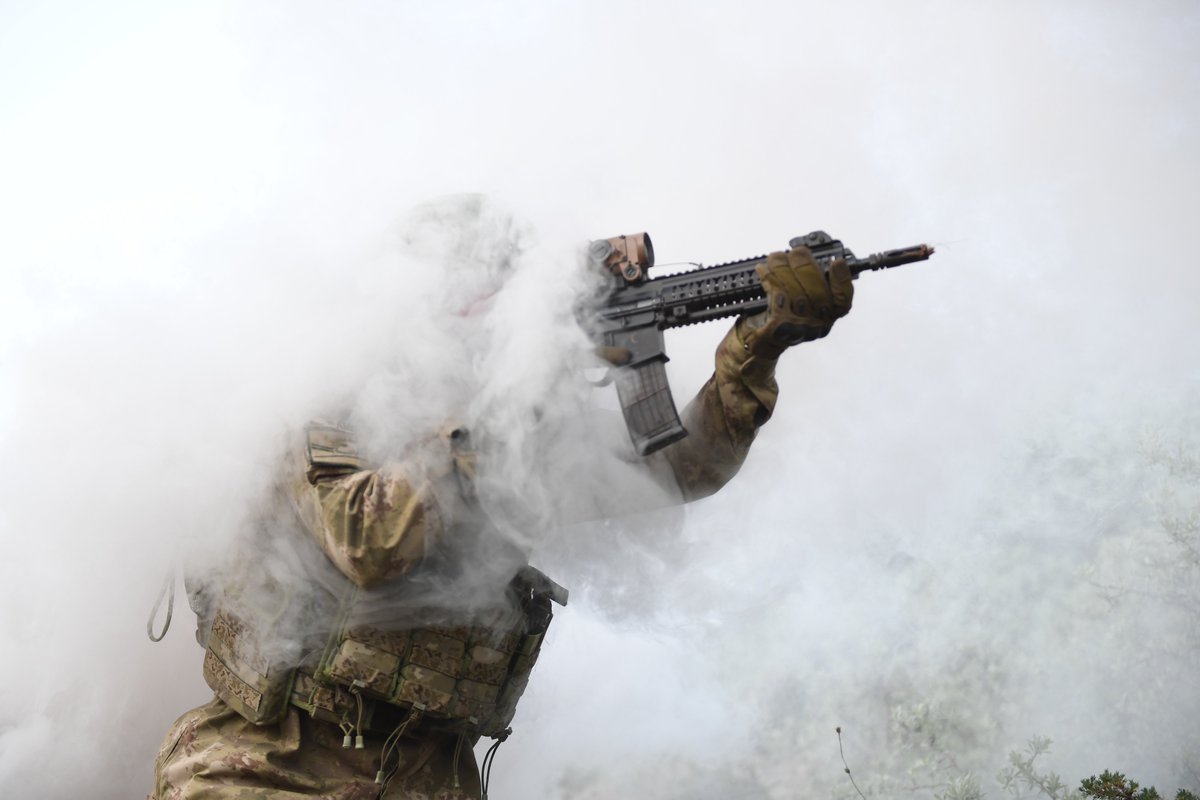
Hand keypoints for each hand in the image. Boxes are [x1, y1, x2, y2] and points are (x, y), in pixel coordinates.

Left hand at [739, 246, 853, 359]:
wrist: (757, 339)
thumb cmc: (781, 314)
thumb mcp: (799, 298)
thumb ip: (808, 280)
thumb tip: (804, 255)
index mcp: (826, 316)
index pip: (843, 301)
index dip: (842, 281)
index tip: (837, 262)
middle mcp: (816, 325)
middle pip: (818, 294)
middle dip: (806, 266)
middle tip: (796, 252)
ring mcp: (798, 328)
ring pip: (795, 292)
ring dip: (783, 268)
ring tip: (775, 258)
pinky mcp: (778, 327)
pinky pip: (777, 296)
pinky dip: (769, 279)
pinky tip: (763, 270)